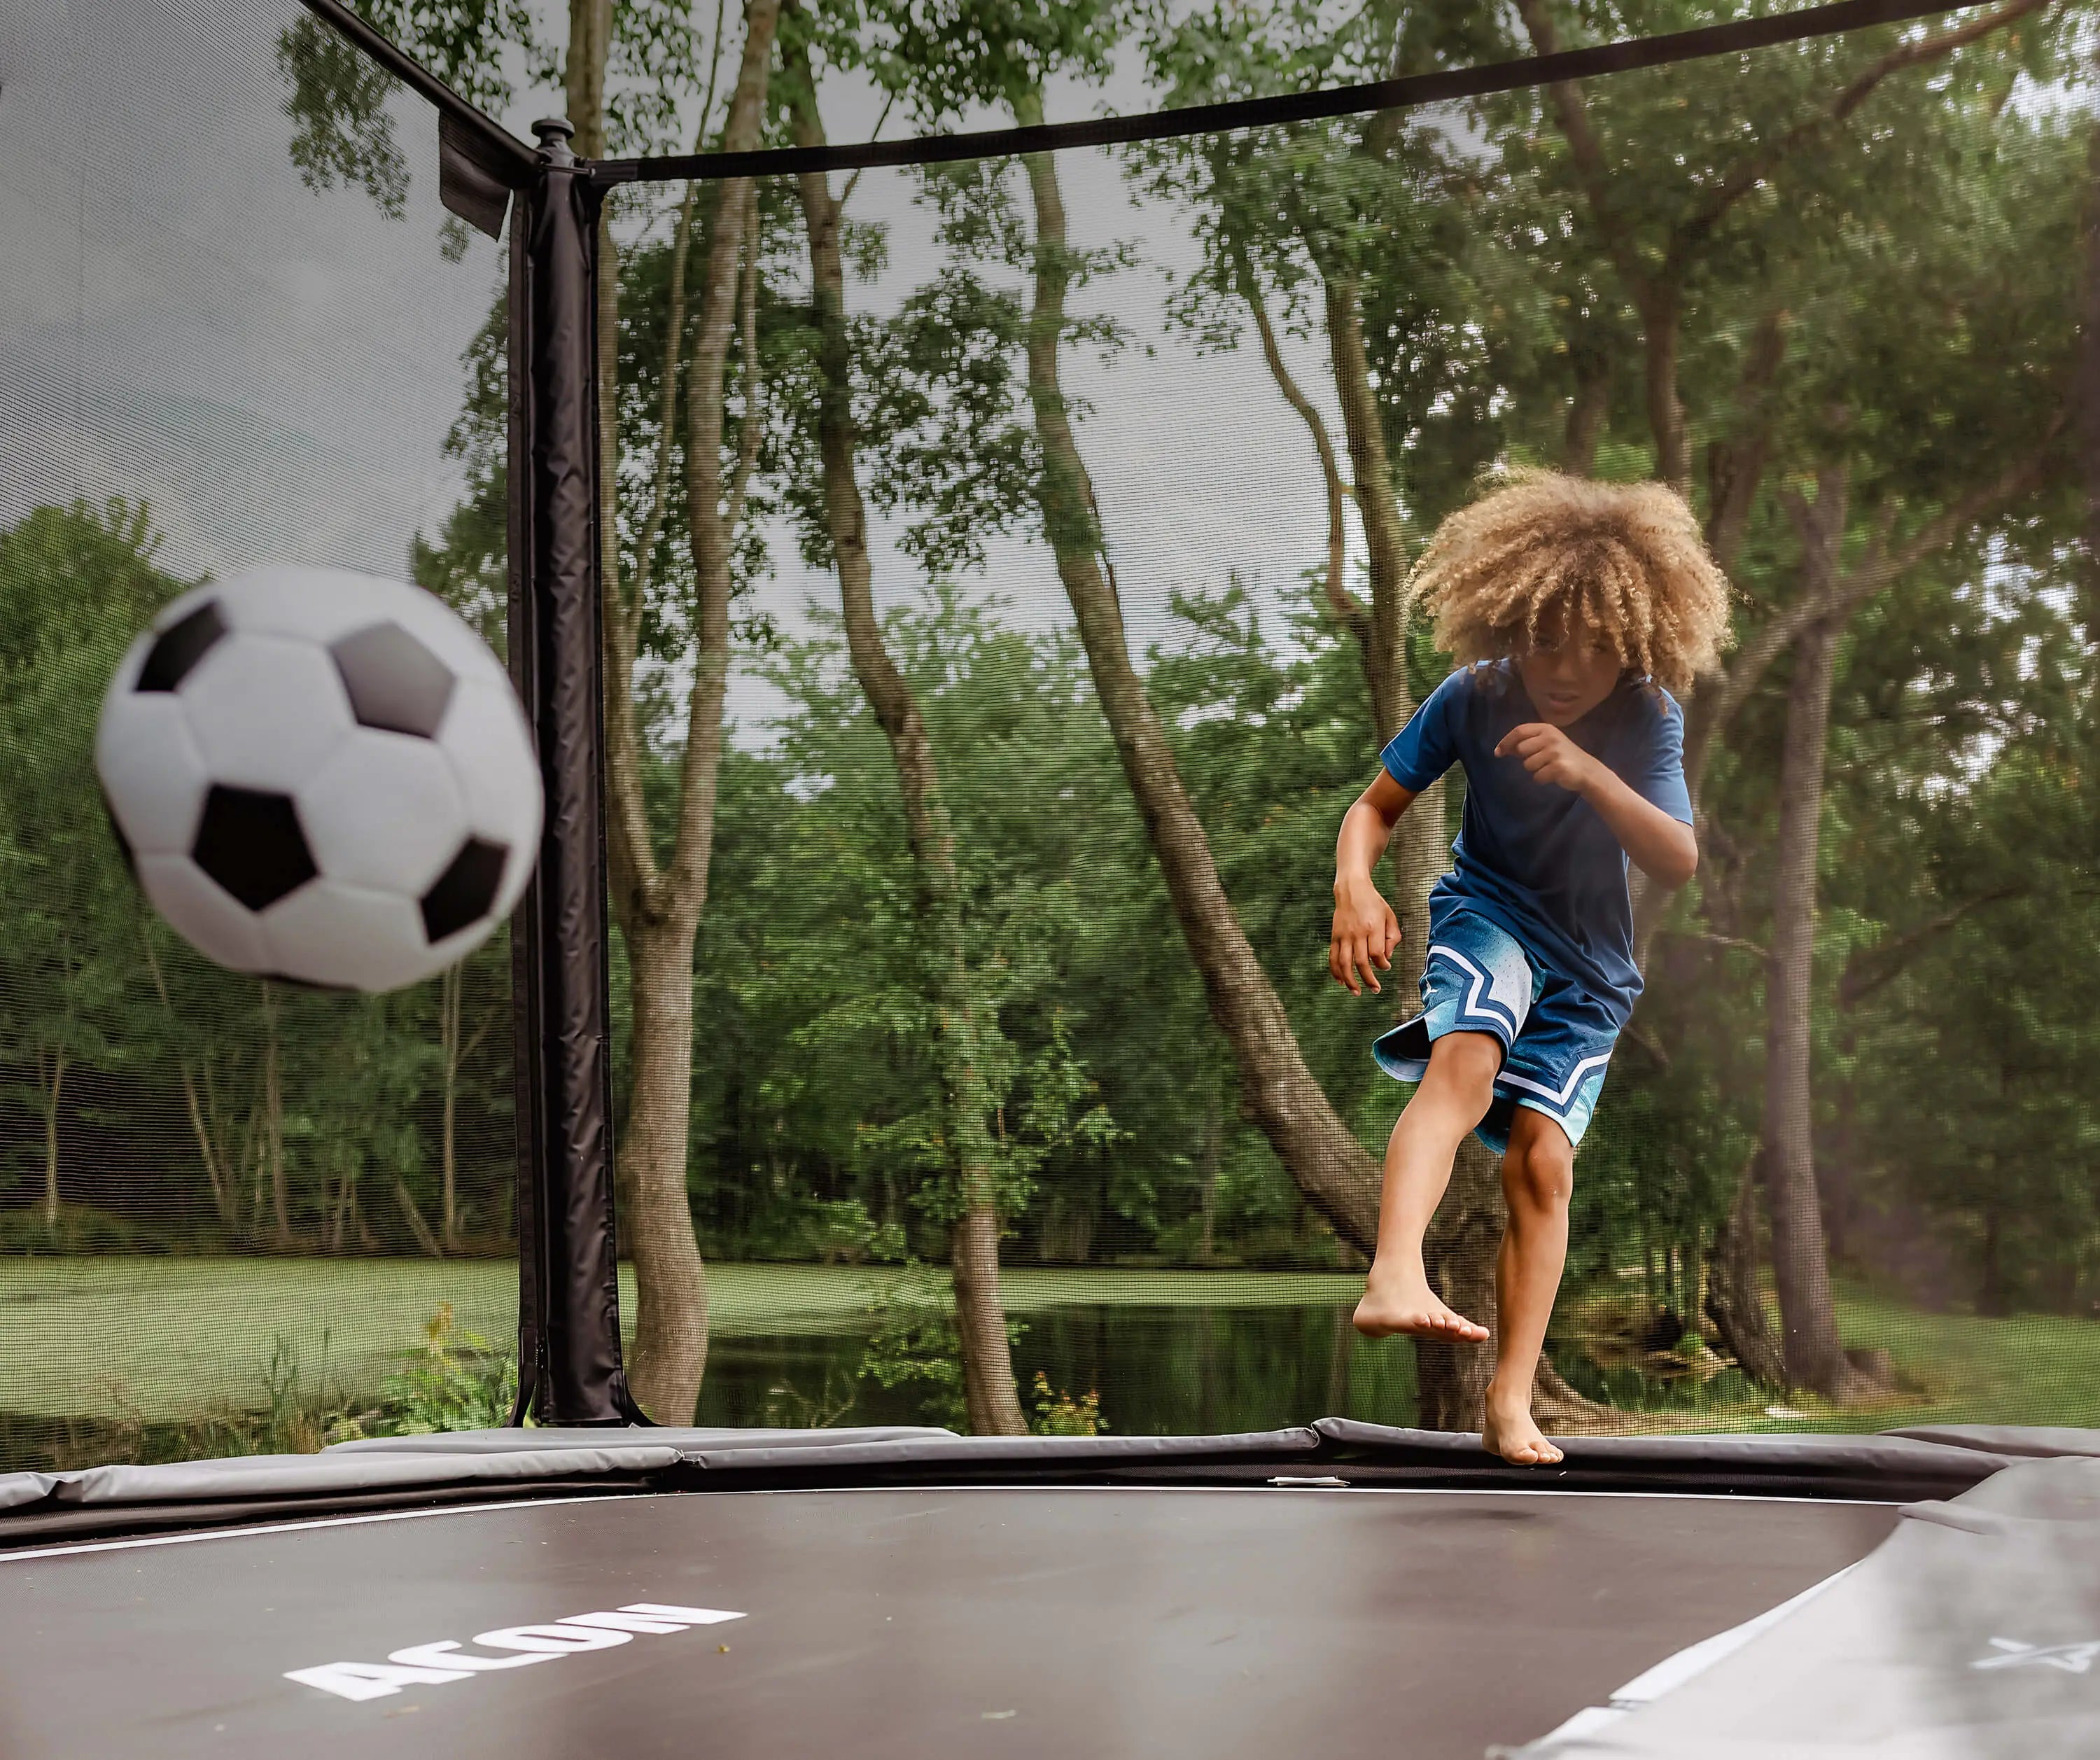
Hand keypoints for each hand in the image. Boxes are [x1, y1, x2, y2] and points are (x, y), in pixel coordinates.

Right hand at [1330, 877, 1400, 995]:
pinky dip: (1335, 971)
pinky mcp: (1335, 936)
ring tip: (1356, 992)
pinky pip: (1333, 957)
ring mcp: (1343, 935)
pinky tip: (1341, 982)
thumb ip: (1392, 938)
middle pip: (1361, 962)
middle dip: (1368, 979)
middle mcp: (1357, 932)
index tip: (1385, 967)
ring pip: (1345, 963)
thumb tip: (1386, 958)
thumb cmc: (1374, 904)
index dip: (1382, 965)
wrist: (1352, 889)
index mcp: (1373, 927)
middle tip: (1375, 989)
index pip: (1376, 954)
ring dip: (1350, 981)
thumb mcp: (1390, 916)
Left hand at [1494, 722, 1601, 794]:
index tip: (1498, 752)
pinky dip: (1542, 779)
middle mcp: (1550, 737)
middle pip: (1521, 749)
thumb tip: (1503, 748)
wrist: (1586, 770)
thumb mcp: (1546, 744)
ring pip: (1528, 765)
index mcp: (1546, 729)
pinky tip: (1553, 775)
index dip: (1506, 741)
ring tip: (1549, 767)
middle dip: (1526, 759)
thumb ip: (1527, 744)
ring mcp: (1555, 752)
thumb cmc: (1562, 756)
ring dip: (1535, 770)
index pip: (1519, 731)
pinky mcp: (1558, 767)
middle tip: (1540, 761)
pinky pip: (1537, 776)